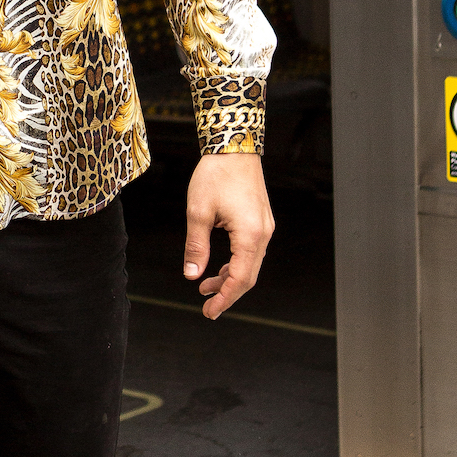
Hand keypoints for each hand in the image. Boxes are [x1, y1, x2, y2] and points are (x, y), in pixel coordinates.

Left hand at [182, 151, 273, 320]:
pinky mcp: (260, 220)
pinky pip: (250, 251)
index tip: (209, 311)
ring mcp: (264, 227)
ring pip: (249, 264)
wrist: (234, 145)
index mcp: (249, 235)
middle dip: (227, 293)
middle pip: (248, 276)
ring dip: (229, 278)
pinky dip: (235, 263)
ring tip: (205, 287)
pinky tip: (218, 267)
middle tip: (207, 306)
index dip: (224, 299)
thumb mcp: (198, 212)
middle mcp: (263, 234)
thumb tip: (192, 274)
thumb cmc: (216, 174)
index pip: (240, 279)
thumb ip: (196, 247)